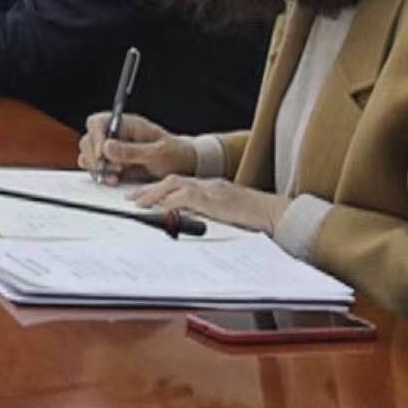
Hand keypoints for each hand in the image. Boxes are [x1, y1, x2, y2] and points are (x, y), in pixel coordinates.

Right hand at [79, 111, 196, 183]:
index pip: (98, 122)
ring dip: (96, 168)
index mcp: (127, 124)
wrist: (182, 166)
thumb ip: (132, 150)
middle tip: (113, 169)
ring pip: (88, 155)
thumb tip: (106, 146)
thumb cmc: (174, 154)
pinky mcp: (112, 163)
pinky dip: (100, 175)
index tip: (101, 154)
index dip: (95, 137)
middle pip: (88, 139)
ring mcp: (112, 149)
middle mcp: (116, 135)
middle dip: (95, 157)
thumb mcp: (158, 153)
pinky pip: (95, 168)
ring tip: (115, 176)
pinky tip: (114, 180)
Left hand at [130, 175, 289, 235]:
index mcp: (210, 187)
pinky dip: (171, 201)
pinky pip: (187, 197)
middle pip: (171, 181)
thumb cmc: (255, 218)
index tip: (140, 197)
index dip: (157, 190)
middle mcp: (208, 185)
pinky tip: (160, 208)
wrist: (276, 214)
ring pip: (175, 184)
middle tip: (131, 199)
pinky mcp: (215, 199)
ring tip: (139, 203)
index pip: (178, 184)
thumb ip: (207, 216)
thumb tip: (184, 226)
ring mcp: (212, 190)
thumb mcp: (226, 215)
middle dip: (149, 190)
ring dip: (154, 194)